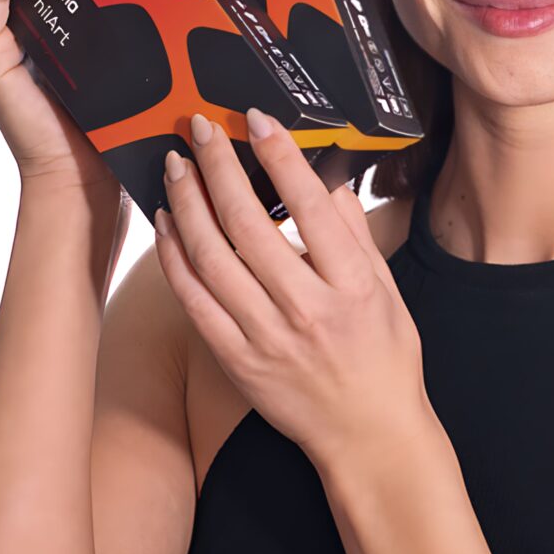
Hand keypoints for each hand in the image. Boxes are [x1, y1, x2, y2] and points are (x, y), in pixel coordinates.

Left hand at [152, 107, 429, 471]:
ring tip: (175, 167)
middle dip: (218, 166)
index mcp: (353, 284)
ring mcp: (268, 337)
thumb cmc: (384, 359)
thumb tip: (327, 179)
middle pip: (248, 223)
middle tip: (199, 130)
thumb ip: (357, 233)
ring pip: (212, 257)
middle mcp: (308, 308)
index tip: (256, 117)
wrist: (369, 435)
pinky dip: (174, 258)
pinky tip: (166, 224)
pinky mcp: (238, 360)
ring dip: (186, 204)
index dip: (280, 154)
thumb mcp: (388, 291)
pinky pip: (195, 301)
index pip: (311, 205)